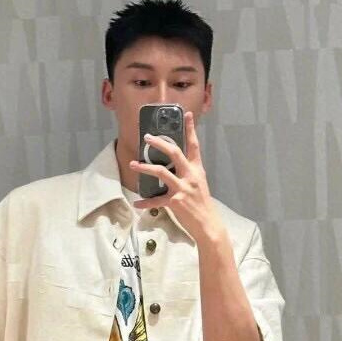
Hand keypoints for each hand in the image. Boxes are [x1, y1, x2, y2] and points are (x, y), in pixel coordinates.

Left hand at [128, 110, 225, 244]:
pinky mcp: (175, 202)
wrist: (208, 225)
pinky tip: (137, 204)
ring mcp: (183, 188)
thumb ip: (188, 174)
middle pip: (174, 153)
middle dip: (159, 143)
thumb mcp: (199, 185)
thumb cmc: (202, 206)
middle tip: (147, 137)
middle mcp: (190, 176)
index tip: (186, 115)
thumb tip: (175, 167)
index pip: (194, 146)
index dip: (190, 129)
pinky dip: (145, 203)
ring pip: (161, 172)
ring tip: (133, 164)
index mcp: (197, 170)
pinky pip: (156, 201)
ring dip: (145, 167)